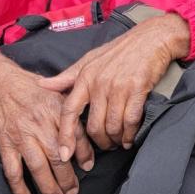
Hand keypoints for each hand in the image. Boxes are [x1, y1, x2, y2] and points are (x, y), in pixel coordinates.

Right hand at [0, 48, 85, 193]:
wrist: (0, 83)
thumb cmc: (31, 87)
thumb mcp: (57, 89)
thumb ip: (72, 106)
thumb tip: (90, 122)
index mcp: (56, 109)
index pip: (75, 135)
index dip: (84, 153)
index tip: (89, 166)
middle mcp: (40, 124)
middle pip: (58, 156)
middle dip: (68, 178)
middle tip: (74, 191)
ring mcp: (22, 136)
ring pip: (38, 168)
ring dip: (50, 187)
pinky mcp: (5, 145)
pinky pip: (13, 172)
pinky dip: (20, 189)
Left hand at [39, 14, 189, 156]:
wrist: (152, 38)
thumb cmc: (120, 50)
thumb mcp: (90, 59)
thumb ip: (67, 76)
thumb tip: (42, 84)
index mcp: (85, 76)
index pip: (69, 111)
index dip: (65, 136)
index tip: (64, 155)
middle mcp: (99, 82)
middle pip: (94, 126)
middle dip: (100, 142)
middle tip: (107, 145)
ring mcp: (119, 86)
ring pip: (113, 126)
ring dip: (116, 140)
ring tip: (119, 141)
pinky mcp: (138, 88)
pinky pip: (131, 120)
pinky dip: (130, 134)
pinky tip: (130, 137)